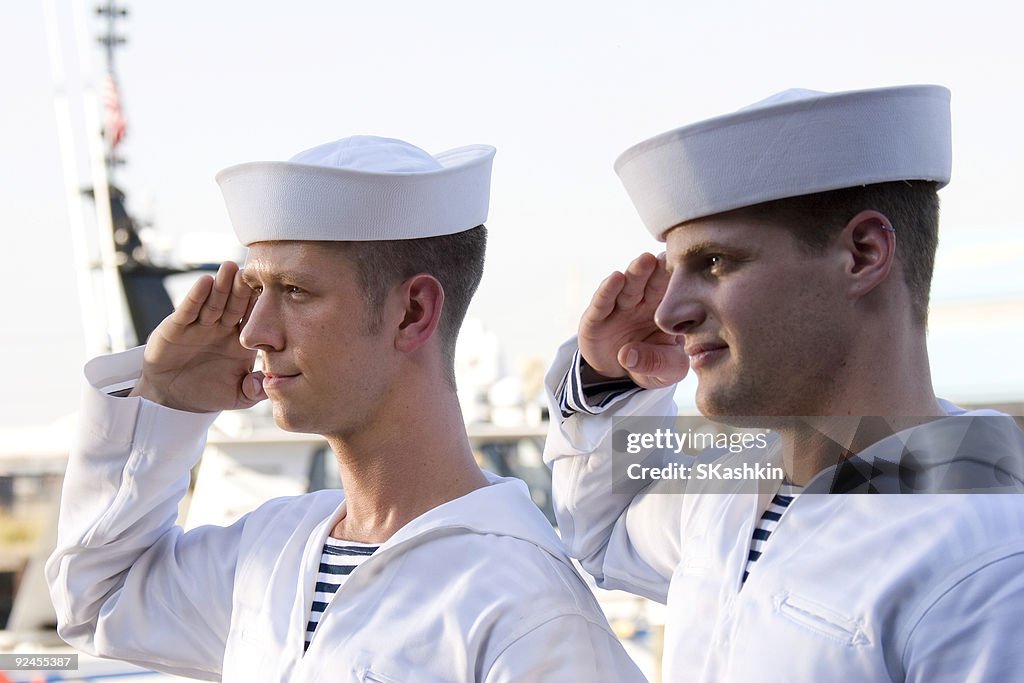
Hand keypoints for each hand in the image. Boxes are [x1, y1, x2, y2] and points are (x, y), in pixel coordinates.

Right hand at [130, 262, 266, 411]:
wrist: (173, 398)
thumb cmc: (208, 393)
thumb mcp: (236, 396)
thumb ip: (254, 390)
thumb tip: (267, 384)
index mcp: (242, 340)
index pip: (255, 319)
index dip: (263, 307)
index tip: (276, 293)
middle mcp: (223, 328)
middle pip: (236, 304)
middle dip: (243, 288)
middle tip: (252, 272)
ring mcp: (201, 325)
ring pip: (214, 302)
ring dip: (222, 285)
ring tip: (230, 268)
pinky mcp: (178, 326)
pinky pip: (189, 309)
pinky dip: (196, 296)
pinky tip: (205, 282)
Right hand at [578, 252, 688, 389]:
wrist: (620, 375)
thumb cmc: (655, 365)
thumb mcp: (667, 372)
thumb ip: (658, 364)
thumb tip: (627, 355)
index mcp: (667, 311)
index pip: (675, 292)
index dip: (680, 280)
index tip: (691, 267)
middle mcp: (643, 303)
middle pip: (652, 283)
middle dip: (659, 269)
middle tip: (668, 256)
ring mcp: (618, 309)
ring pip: (628, 287)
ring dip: (636, 272)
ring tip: (645, 260)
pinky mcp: (596, 318)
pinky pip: (602, 302)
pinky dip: (607, 290)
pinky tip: (615, 278)